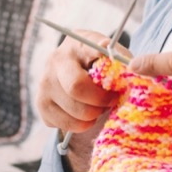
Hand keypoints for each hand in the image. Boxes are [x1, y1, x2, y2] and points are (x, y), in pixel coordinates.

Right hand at [37, 31, 130, 171]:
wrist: (75, 67)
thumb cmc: (99, 62)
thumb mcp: (111, 54)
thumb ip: (120, 59)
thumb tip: (131, 66)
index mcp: (76, 45)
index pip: (88, 54)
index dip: (103, 64)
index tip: (114, 74)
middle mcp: (54, 61)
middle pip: (76, 88)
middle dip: (100, 101)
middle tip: (110, 101)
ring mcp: (44, 84)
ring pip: (73, 112)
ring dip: (92, 117)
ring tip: (97, 107)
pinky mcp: (41, 104)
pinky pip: (64, 125)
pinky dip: (79, 126)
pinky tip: (83, 113)